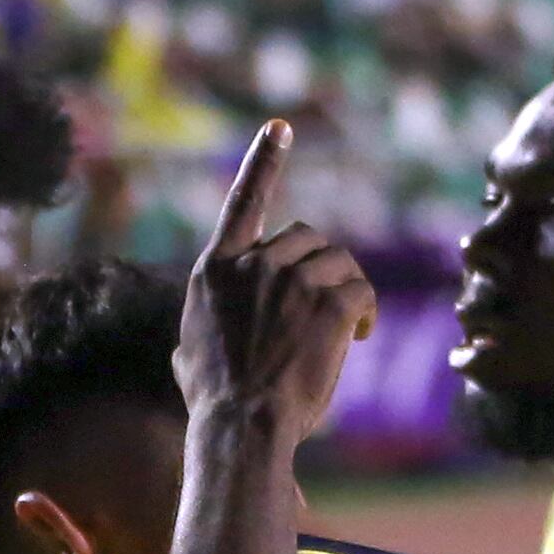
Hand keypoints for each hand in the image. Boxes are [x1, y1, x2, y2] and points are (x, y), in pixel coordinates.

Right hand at [177, 120, 379, 442]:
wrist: (241, 425)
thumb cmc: (215, 403)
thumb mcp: (189, 353)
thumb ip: (202, 325)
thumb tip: (192, 343)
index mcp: (215, 270)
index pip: (243, 201)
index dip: (262, 161)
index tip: (280, 128)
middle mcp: (252, 264)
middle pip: (304, 237)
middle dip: (319, 266)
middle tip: (327, 305)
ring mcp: (291, 280)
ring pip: (337, 261)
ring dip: (346, 288)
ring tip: (348, 327)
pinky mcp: (327, 302)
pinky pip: (360, 289)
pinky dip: (365, 309)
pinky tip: (359, 335)